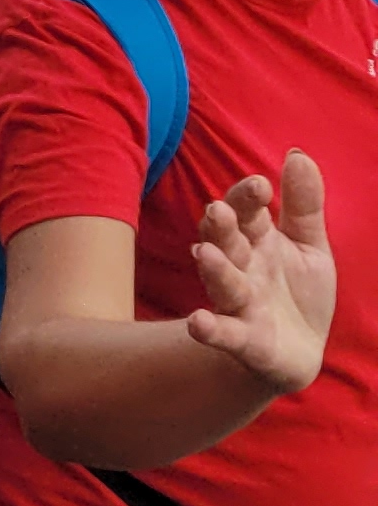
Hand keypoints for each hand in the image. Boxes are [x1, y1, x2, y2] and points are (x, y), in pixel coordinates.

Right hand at [188, 154, 333, 394]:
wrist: (298, 352)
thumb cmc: (298, 292)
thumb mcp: (309, 245)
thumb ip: (304, 204)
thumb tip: (298, 153)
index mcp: (257, 240)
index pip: (246, 211)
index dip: (248, 197)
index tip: (260, 184)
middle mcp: (242, 267)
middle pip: (225, 241)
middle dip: (220, 226)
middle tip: (218, 209)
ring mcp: (239, 304)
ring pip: (223, 283)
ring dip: (214, 269)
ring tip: (204, 254)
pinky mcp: (244, 340)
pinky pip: (224, 334)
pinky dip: (209, 329)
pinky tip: (196, 323)